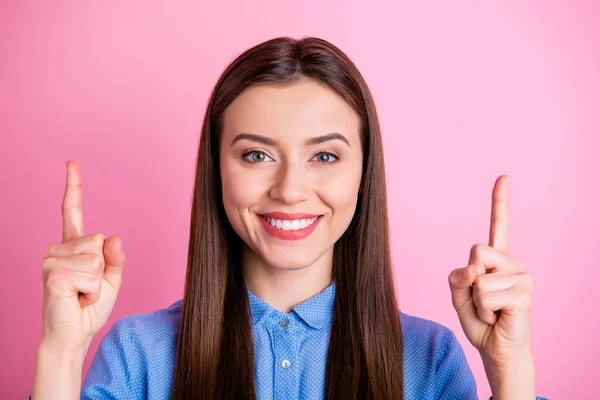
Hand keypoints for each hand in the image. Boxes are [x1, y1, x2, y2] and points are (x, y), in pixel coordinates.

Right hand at [40, 161, 125, 353]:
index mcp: (73, 247)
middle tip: (87, 288)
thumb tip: (114, 237)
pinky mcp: (52, 274)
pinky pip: (91, 274)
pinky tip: (76, 298)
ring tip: (81, 294)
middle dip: (102, 268)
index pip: (71, 211)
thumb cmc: (89, 308)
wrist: (74, 335)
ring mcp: (51, 260)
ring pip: (95, 258)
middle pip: (98, 240)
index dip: (73, 187)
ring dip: (97, 282)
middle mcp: (58, 248)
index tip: (71, 163)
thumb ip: (115, 258)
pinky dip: (92, 292)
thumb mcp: (111, 280)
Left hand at [448, 175, 533, 368]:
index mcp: (497, 259)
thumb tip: (473, 269)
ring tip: (491, 311)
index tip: (503, 176)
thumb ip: (458, 276)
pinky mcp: (524, 293)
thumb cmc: (479, 320)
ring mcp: (522, 277)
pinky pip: (485, 295)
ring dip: (476, 302)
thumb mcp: (458, 294)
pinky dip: (483, 311)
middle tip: (483, 301)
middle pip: (476, 251)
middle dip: (469, 280)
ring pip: (478, 279)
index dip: (500, 201)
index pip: (500, 225)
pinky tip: (498, 317)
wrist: (496, 348)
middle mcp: (513, 263)